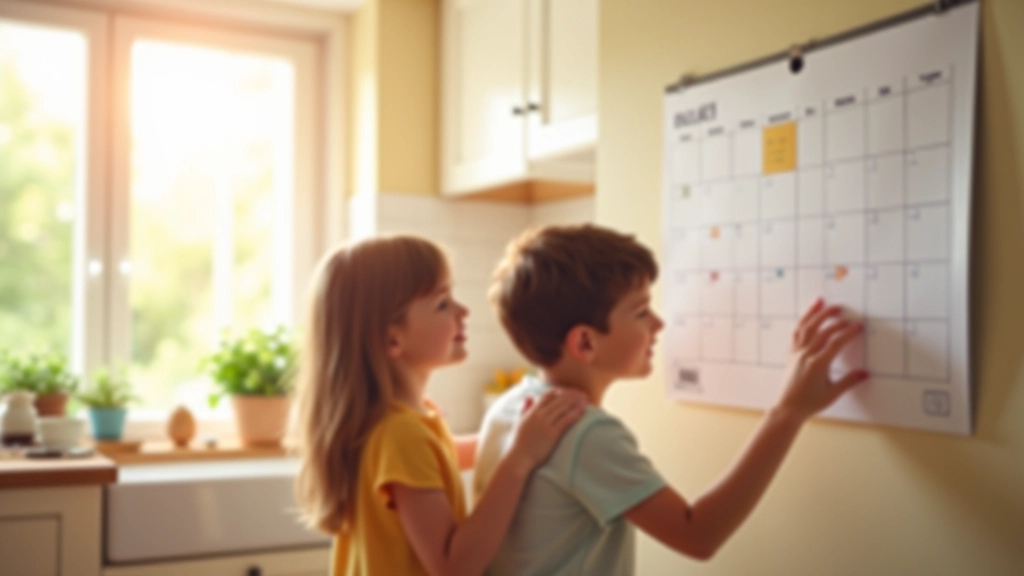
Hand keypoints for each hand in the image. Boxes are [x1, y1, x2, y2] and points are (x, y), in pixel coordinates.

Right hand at [507, 389, 586, 470]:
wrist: (519, 458)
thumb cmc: (519, 443)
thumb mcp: (520, 422)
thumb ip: (524, 408)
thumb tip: (529, 396)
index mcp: (532, 412)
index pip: (547, 395)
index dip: (559, 392)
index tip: (569, 392)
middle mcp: (539, 416)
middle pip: (558, 400)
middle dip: (572, 395)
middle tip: (582, 393)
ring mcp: (546, 424)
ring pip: (563, 408)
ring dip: (576, 402)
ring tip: (586, 399)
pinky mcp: (552, 434)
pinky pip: (566, 421)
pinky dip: (575, 414)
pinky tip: (582, 411)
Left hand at [775, 298, 868, 420]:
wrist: (787, 409)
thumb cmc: (809, 403)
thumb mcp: (832, 394)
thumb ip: (849, 381)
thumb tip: (865, 373)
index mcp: (817, 364)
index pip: (836, 343)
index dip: (848, 332)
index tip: (858, 325)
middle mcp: (805, 355)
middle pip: (820, 331)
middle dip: (832, 318)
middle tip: (842, 309)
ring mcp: (796, 354)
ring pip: (804, 328)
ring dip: (813, 313)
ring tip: (821, 302)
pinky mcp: (791, 355)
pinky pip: (796, 334)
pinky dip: (802, 323)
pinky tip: (807, 317)